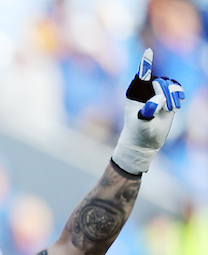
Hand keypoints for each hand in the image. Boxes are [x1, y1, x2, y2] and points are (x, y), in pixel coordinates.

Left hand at [111, 48, 184, 174]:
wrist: (144, 142)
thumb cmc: (139, 133)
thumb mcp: (142, 124)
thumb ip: (148, 112)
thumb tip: (156, 101)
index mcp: (134, 93)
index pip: (141, 76)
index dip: (146, 64)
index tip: (148, 51)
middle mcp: (145, 90)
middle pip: (160, 82)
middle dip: (166, 93)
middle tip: (166, 108)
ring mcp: (156, 93)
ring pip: (170, 84)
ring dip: (173, 96)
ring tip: (170, 110)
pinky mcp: (167, 97)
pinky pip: (177, 88)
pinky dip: (179, 95)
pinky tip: (176, 106)